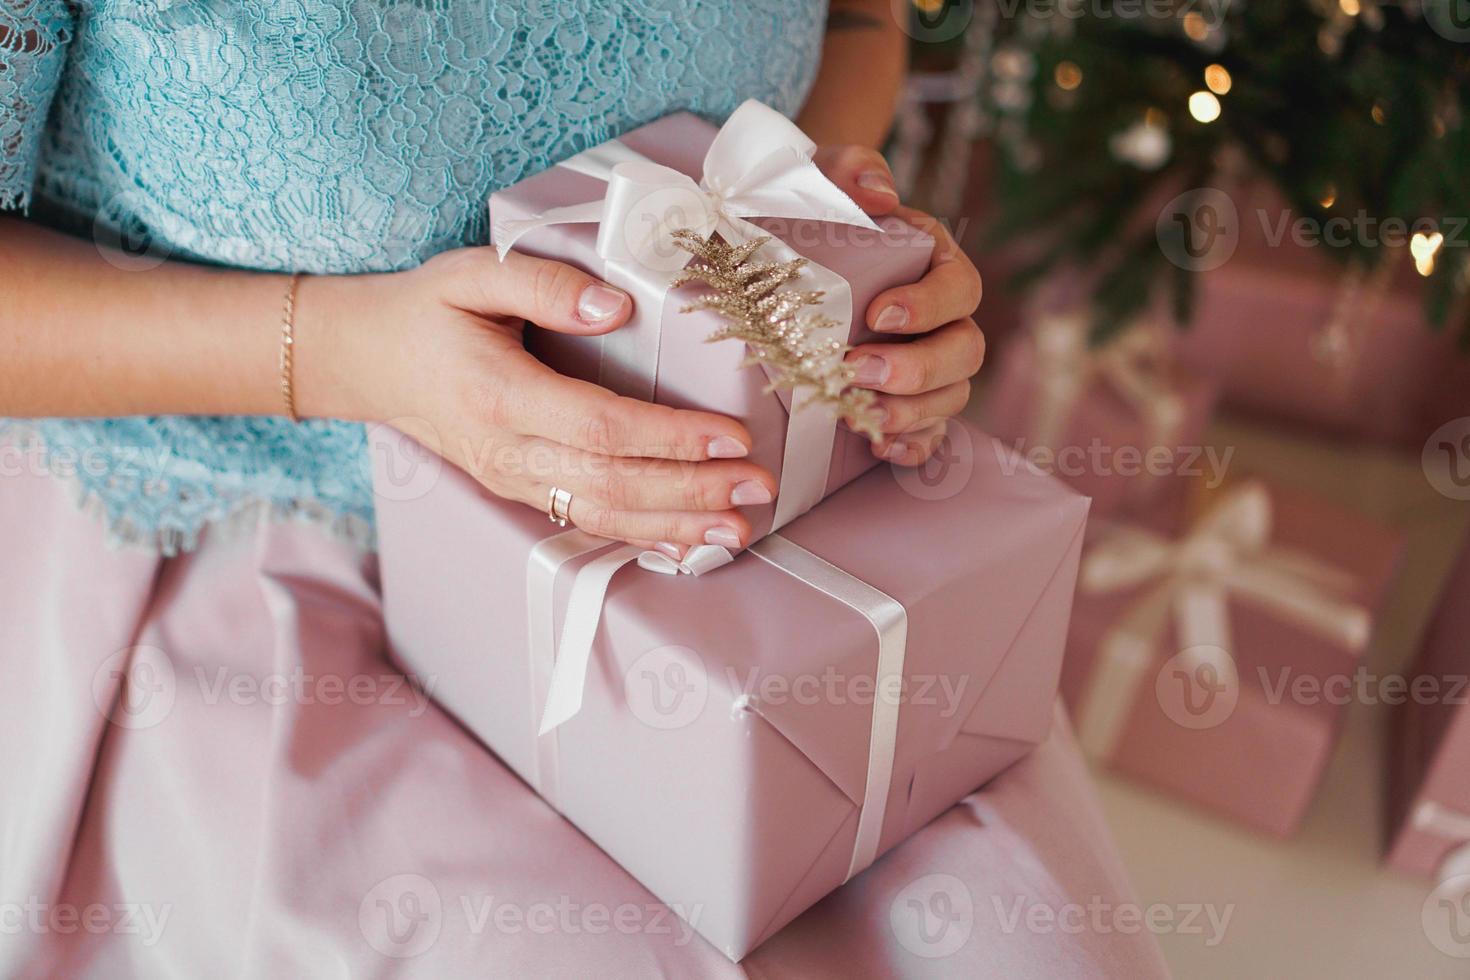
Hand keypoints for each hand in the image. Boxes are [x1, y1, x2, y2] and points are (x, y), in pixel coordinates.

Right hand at [301, 250, 776, 554]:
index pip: (600, 427)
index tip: (730, 436)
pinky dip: (638, 538)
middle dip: (691, 491)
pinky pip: (583, 521)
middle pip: (611, 483)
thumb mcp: (471, 274)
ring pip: (601, 515)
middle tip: (757, 488)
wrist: (367, 362)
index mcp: (500, 395)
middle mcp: (508, 450)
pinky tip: (684, 546)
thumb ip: (543, 284)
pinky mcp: (519, 490)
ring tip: (737, 529)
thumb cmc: (425, 312)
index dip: (669, 437)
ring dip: (675, 526)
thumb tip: (617, 305)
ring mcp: (512, 479)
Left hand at [813, 145, 985, 464]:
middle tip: (858, 371)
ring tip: (861, 415)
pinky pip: (929, 434)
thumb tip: (879, 193)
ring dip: (911, 412)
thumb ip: (852, 169)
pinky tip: (879, 447)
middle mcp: (942, 317)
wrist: (779, 246)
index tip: (878, 314)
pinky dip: (912, 446)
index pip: (959, 288)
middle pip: (965, 351)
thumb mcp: (822, 175)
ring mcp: (928, 362)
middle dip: (917, 370)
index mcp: (935, 263)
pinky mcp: (906, 401)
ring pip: (950, 397)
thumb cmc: (811, 208)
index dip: (929, 306)